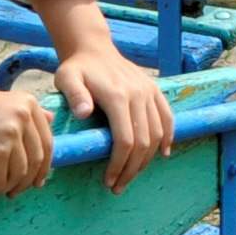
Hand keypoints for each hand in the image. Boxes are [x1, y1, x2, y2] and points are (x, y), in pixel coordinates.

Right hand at [0, 84, 54, 197]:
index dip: (43, 167)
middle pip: (37, 161)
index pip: (47, 142)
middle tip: (11, 193)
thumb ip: (22, 110)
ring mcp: (9, 133)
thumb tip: (51, 118)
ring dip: (3, 187)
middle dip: (26, 182)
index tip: (35, 182)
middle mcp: (23, 115)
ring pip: (18, 175)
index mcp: (26, 102)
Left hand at [50, 48, 176, 192]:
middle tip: (118, 186)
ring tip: (132, 175)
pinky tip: (162, 153)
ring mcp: (149, 92)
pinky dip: (168, 137)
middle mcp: (138, 94)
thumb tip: (84, 113)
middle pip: (144, 141)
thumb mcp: (67, 78)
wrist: (94, 48)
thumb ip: (75, 95)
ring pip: (157, 133)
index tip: (109, 181)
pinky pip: (167, 117)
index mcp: (117, 96)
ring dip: (147, 160)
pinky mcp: (155, 90)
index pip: (126, 140)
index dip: (119, 165)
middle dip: (132, 169)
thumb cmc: (77, 68)